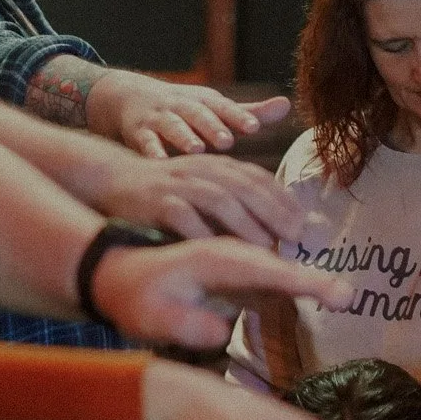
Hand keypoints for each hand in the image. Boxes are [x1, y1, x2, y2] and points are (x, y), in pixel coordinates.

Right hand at [89, 70, 290, 157]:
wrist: (131, 100)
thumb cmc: (186, 111)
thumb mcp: (215, 108)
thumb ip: (248, 111)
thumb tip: (287, 104)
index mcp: (206, 102)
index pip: (224, 108)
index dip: (237, 116)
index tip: (254, 127)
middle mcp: (184, 106)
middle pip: (199, 114)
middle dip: (212, 126)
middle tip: (227, 140)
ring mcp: (160, 118)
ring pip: (172, 125)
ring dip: (184, 136)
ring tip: (196, 149)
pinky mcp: (138, 132)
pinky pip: (144, 142)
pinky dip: (151, 151)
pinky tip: (160, 163)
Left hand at [89, 236, 350, 348]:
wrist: (117, 273)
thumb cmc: (135, 298)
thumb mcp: (150, 317)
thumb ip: (185, 324)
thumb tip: (221, 330)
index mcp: (214, 260)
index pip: (266, 270)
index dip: (301, 281)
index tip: (332, 292)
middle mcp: (229, 252)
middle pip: (280, 265)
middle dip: (314, 279)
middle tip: (348, 297)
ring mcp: (234, 258)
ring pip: (277, 266)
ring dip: (307, 277)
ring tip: (340, 295)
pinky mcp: (235, 270)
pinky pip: (269, 272)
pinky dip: (292, 280)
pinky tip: (314, 290)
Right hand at [93, 152, 302, 245]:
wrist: (114, 179)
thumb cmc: (170, 191)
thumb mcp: (207, 187)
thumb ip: (239, 202)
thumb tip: (280, 228)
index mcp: (219, 166)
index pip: (259, 178)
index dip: (284, 200)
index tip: (306, 225)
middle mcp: (203, 170)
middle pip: (245, 185)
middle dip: (273, 210)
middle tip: (294, 237)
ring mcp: (179, 184)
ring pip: (218, 198)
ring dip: (244, 223)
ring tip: (264, 248)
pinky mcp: (156, 201)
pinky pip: (182, 216)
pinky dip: (201, 233)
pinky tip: (218, 254)